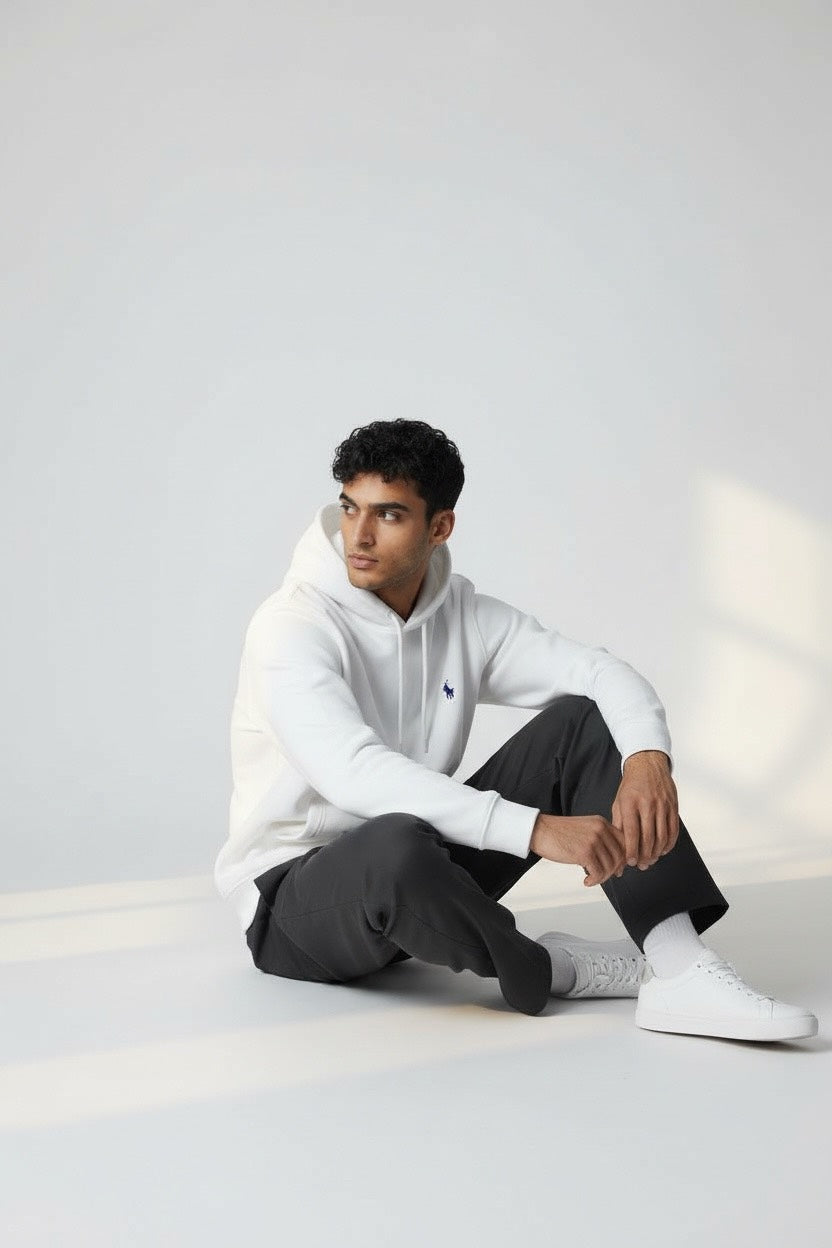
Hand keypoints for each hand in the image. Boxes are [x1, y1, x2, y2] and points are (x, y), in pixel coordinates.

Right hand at [530, 812, 626, 886]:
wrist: (538, 830)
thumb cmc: (558, 833)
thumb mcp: (584, 829)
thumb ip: (600, 838)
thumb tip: (614, 860)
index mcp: (601, 823)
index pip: (624, 841)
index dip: (624, 857)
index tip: (619, 867)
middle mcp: (600, 829)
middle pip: (620, 855)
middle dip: (614, 870)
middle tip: (605, 876)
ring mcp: (593, 840)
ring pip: (610, 866)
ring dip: (602, 878)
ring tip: (592, 879)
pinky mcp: (585, 852)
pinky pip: (598, 873)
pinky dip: (594, 881)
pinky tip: (586, 881)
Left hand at [612, 751, 678, 870]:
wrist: (647, 765)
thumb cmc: (630, 786)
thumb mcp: (618, 802)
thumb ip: (619, 823)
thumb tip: (618, 846)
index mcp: (630, 803)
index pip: (631, 832)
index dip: (631, 850)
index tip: (630, 862)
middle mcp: (647, 804)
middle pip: (648, 837)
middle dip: (645, 855)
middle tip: (642, 865)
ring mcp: (662, 805)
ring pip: (662, 836)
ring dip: (657, 852)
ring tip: (651, 860)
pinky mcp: (673, 805)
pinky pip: (674, 829)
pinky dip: (669, 843)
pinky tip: (664, 850)